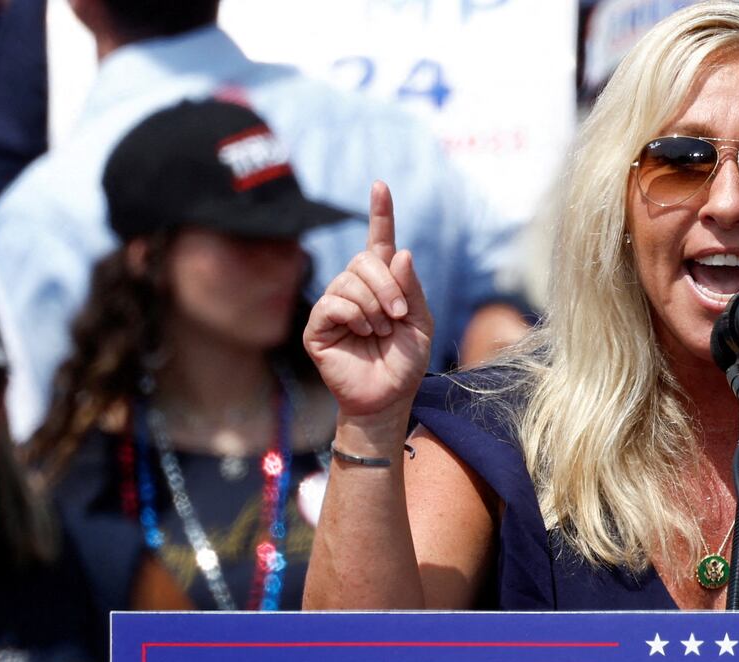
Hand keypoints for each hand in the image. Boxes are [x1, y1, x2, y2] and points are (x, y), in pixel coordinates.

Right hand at [304, 181, 434, 418]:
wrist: (389, 398)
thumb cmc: (405, 362)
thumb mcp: (421, 323)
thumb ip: (412, 288)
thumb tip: (399, 252)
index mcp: (383, 284)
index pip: (378, 241)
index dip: (380, 214)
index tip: (381, 186)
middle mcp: (355, 289)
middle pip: (364, 261)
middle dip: (386, 285)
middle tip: (398, 316)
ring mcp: (334, 305)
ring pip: (349, 281)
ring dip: (374, 306)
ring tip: (380, 331)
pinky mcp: (318, 325)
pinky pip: (333, 303)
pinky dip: (354, 316)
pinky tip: (362, 333)